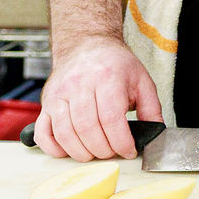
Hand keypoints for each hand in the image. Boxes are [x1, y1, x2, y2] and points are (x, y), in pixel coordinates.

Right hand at [35, 34, 160, 161]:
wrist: (87, 45)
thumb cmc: (115, 65)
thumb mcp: (141, 81)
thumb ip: (151, 109)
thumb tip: (155, 134)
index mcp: (107, 77)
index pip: (111, 119)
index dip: (121, 142)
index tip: (129, 151)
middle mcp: (80, 84)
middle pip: (88, 129)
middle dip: (103, 150)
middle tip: (112, 152)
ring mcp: (59, 93)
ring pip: (65, 133)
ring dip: (81, 152)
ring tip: (95, 153)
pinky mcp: (46, 102)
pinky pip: (43, 132)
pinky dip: (54, 148)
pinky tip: (68, 151)